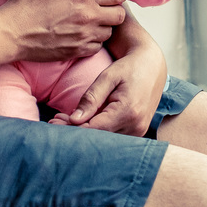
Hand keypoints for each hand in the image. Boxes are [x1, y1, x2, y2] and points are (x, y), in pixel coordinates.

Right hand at [0, 0, 127, 63]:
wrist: (12, 32)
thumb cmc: (26, 3)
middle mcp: (89, 18)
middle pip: (120, 16)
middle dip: (116, 10)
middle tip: (106, 7)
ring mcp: (84, 37)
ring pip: (110, 33)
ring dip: (105, 26)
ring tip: (93, 21)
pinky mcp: (77, 52)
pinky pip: (97, 47)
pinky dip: (94, 41)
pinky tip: (83, 34)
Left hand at [67, 14, 165, 134]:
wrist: (153, 66)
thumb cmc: (129, 67)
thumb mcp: (108, 77)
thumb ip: (91, 98)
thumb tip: (74, 120)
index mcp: (128, 111)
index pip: (93, 129)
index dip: (71, 128)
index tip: (53, 122)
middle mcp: (135, 126)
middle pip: (98, 138)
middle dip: (75, 131)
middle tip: (55, 121)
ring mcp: (138, 131)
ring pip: (105, 139)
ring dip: (85, 132)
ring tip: (65, 120)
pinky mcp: (137, 132)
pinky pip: (113, 136)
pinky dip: (97, 131)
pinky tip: (83, 122)